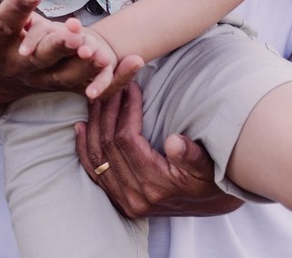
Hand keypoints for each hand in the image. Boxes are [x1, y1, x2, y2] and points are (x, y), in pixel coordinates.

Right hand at [0, 0, 140, 103]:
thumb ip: (6, 8)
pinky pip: (93, 87)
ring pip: (66, 76)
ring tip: (100, 53)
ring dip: (86, 65)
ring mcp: (43, 79)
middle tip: (75, 35)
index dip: (19, 7)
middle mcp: (19, 65)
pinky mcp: (64, 86)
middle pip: (41, 57)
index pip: (6, 21)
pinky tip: (136, 61)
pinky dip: (116, 78)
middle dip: (59, 46)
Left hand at [75, 82, 241, 217]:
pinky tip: (81, 127)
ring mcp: (124, 200)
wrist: (211, 204)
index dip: (126, 110)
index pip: (127, 140)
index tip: (130, 87)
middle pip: (108, 146)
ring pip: (96, 157)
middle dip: (107, 111)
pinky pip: (93, 172)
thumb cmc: (210, 180)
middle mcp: (135, 196)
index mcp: (156, 185)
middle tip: (111, 86)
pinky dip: (84, 148)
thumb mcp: (209, 166)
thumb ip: (192, 155)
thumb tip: (175, 141)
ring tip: (97, 99)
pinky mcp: (118, 200)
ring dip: (93, 125)